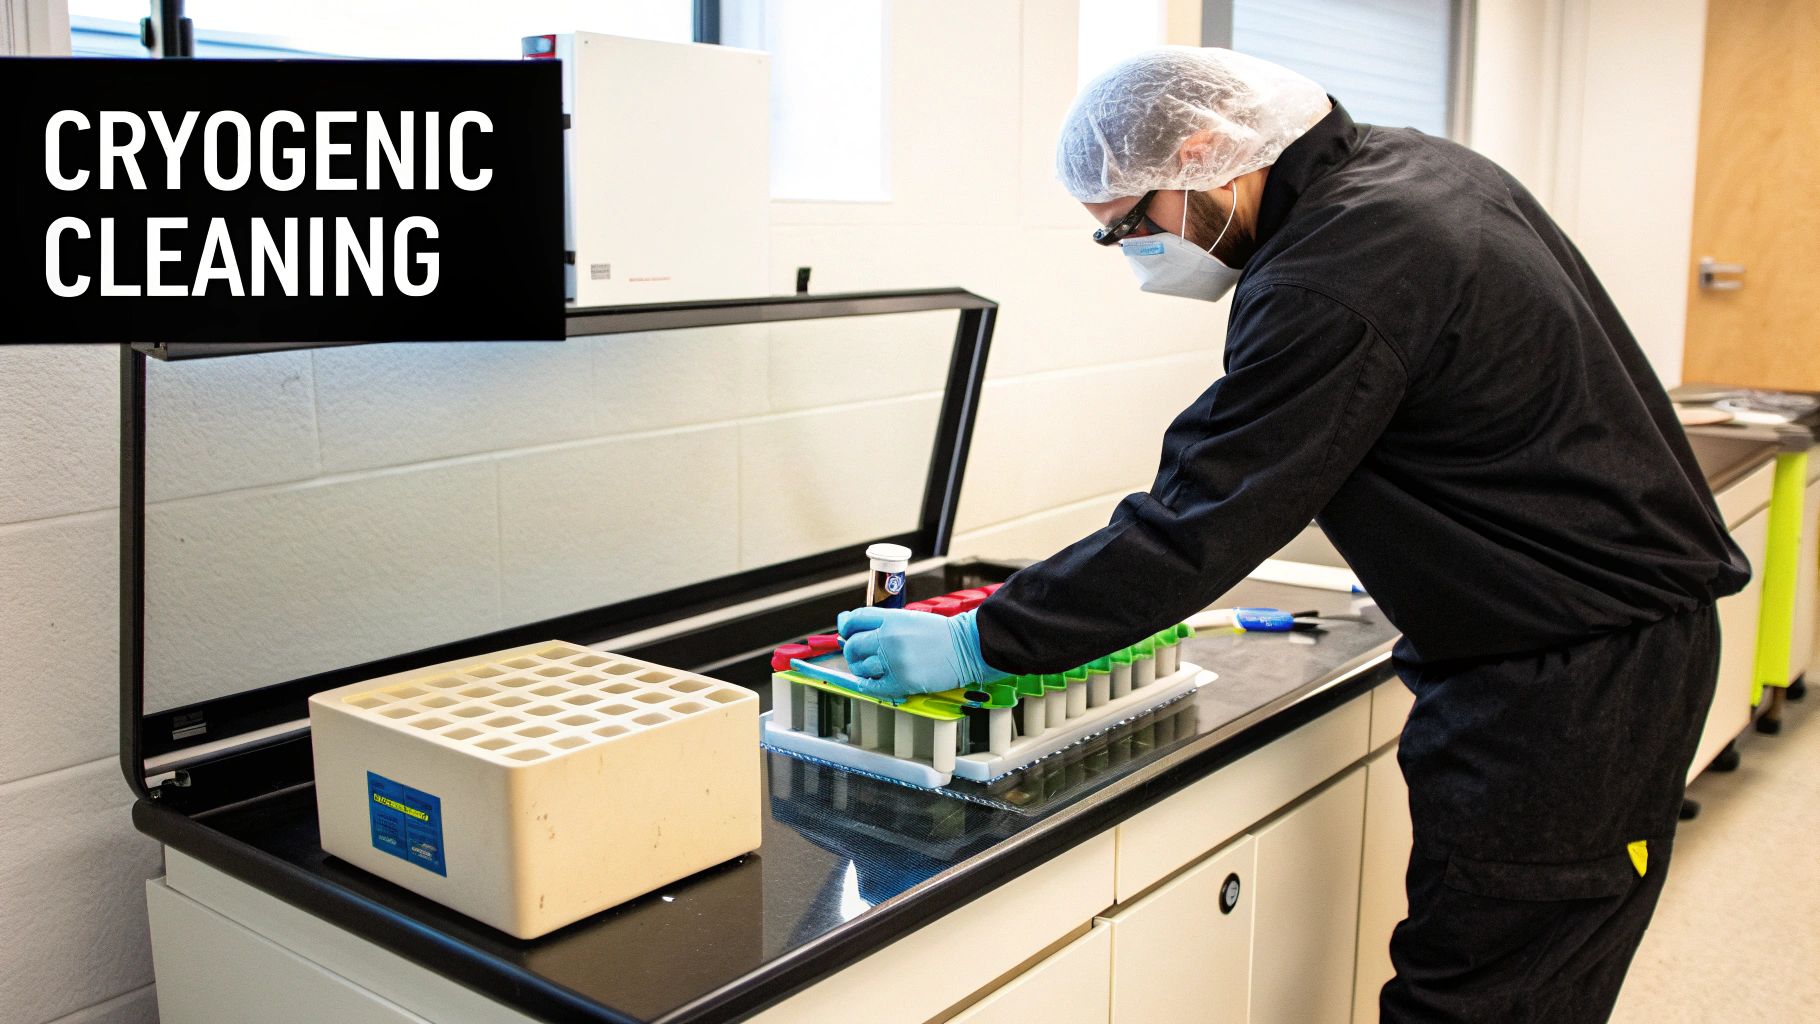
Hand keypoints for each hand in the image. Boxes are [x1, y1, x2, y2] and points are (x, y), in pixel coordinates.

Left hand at [835, 607, 1008, 699]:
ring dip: (861, 669)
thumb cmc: (940, 634)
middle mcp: (889, 639)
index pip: (854, 620)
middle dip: (851, 651)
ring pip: (860, 667)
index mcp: (891, 619)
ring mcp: (894, 661)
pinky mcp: (902, 682)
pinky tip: (873, 681)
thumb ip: (881, 622)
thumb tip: (849, 624)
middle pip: (853, 645)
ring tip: (872, 667)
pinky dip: (868, 685)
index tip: (848, 632)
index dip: (846, 626)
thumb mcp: (909, 618)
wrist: (967, 647)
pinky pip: (872, 687)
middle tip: (858, 654)